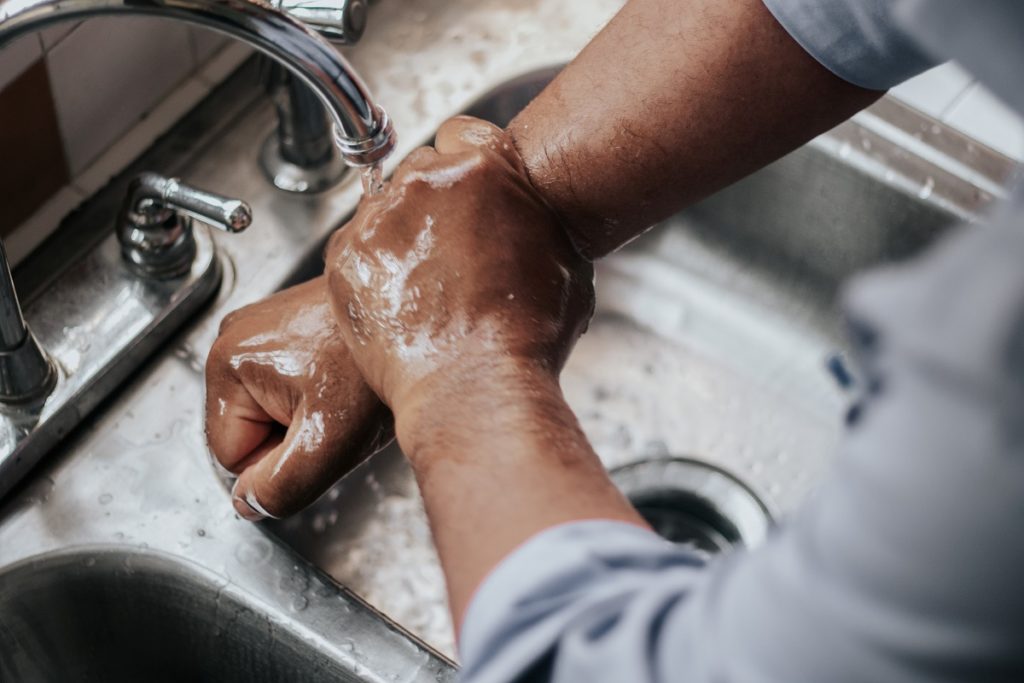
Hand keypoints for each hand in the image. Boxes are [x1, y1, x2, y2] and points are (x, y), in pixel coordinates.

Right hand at [205, 277, 392, 519]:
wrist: (420, 320)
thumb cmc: (375, 367)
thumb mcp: (328, 444)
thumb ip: (279, 486)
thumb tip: (249, 504)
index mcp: (227, 364)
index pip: (230, 458)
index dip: (276, 465)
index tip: (318, 436)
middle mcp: (234, 338)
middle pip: (248, 433)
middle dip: (291, 439)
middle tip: (335, 416)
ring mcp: (260, 329)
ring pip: (269, 413)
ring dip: (306, 419)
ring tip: (343, 396)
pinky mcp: (285, 327)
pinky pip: (287, 387)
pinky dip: (317, 395)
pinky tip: (345, 380)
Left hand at [324, 116, 594, 448]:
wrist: (474, 388)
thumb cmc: (527, 337)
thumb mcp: (566, 264)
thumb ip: (539, 222)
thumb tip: (535, 221)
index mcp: (486, 168)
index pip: (462, 133)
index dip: (465, 166)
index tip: (466, 195)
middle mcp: (427, 180)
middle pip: (421, 169)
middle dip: (432, 203)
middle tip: (449, 252)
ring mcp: (381, 217)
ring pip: (385, 208)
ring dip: (400, 235)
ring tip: (425, 286)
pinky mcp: (346, 256)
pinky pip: (355, 246)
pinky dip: (372, 269)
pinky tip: (399, 302)